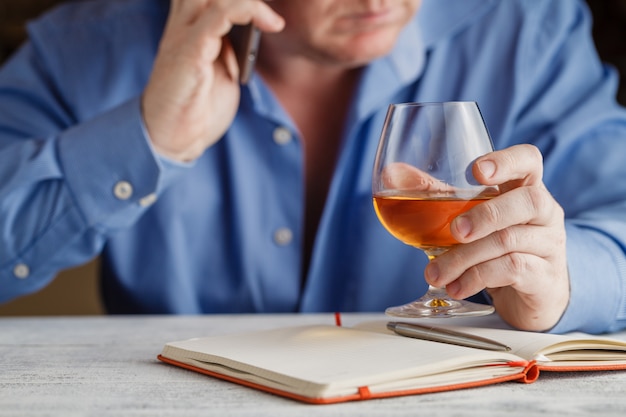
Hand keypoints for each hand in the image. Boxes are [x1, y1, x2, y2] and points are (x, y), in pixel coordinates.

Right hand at [142, 0, 283, 161]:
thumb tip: (259, 28)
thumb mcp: (220, 68)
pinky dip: (248, 12)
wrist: (173, 136)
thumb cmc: (196, 106)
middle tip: (270, 17)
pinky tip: (270, 25)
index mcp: (188, 26)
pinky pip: (219, 16)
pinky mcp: (190, 52)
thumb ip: (232, 45)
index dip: (240, 0)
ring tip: (274, 22)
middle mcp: (182, 24)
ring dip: (251, 3)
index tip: (269, 16)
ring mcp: (183, 36)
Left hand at [424, 144, 569, 330]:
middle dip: (486, 214)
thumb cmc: (496, 245)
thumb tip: (393, 173)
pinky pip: (514, 270)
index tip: (477, 171)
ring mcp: (548, 244)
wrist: (531, 295)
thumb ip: (436, 194)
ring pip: (511, 241)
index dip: (507, 161)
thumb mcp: (470, 216)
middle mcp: (543, 212)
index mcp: (524, 188)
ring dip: (466, 257)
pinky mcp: (544, 277)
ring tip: (436, 273)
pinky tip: (456, 286)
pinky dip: (477, 278)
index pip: (528, 160)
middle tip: (454, 231)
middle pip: (529, 201)